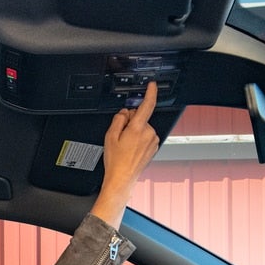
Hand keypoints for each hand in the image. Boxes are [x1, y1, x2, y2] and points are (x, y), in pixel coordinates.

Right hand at [90, 82, 159, 228]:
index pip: (147, 105)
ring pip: (143, 128)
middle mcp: (149, 133)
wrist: (122, 179)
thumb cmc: (116, 161)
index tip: (152, 85)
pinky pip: (145, 136)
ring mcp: (152, 141)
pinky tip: (130, 149)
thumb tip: (124, 113)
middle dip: (130, 122)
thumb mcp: (110, 136)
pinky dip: (138, 139)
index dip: (150, 93)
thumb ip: (118, 120)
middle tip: (121, 136)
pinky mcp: (153, 147)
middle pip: (140, 118)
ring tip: (125, 145)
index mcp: (138, 129)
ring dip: (134, 132)